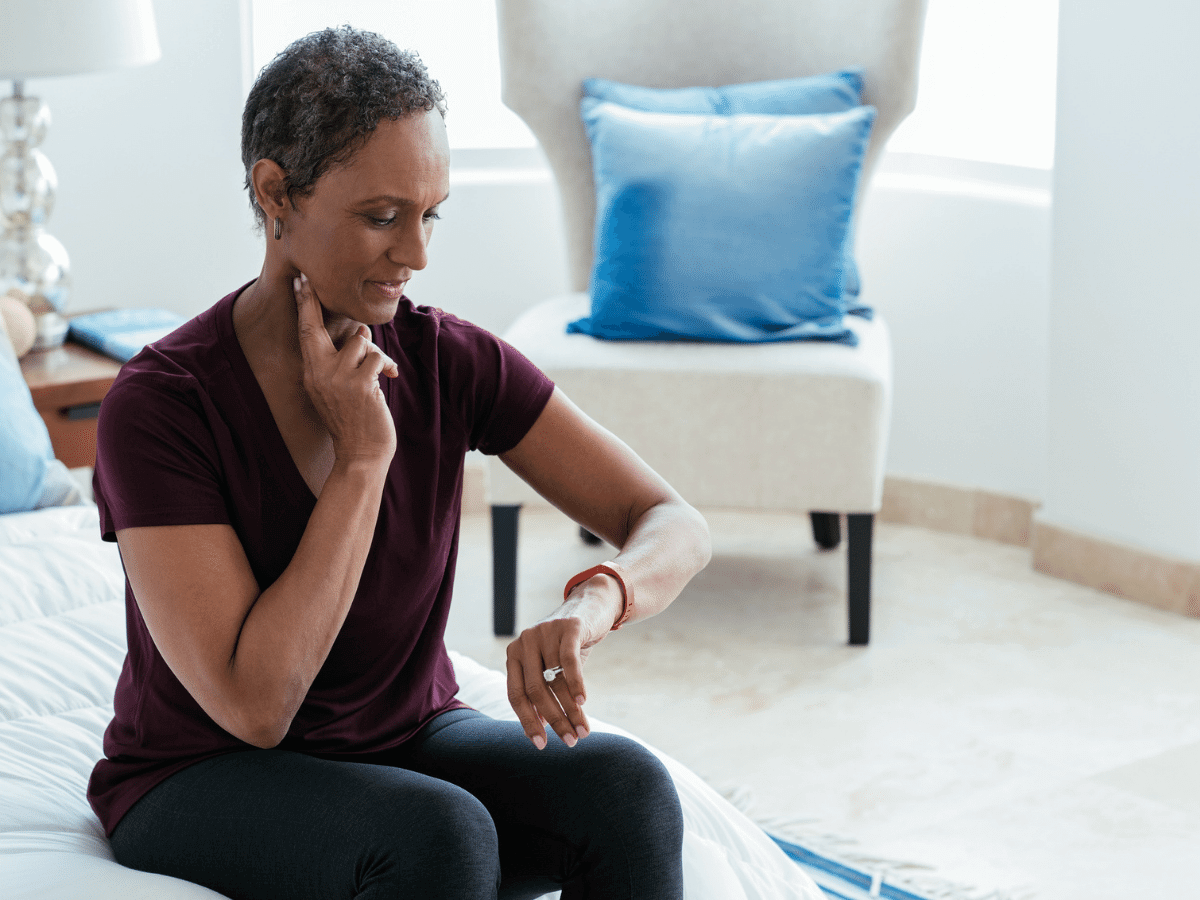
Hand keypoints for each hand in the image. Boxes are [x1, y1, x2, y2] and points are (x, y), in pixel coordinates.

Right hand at [294, 273, 398, 465]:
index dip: (304, 305)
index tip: (301, 281)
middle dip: (313, 301)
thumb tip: (360, 333)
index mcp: (311, 374)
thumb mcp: (338, 390)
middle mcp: (318, 374)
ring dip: (373, 351)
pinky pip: (376, 357)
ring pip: (359, 340)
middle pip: (315, 326)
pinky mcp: (360, 385)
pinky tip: (389, 379)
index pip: (305, 333)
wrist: (361, 454)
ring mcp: (337, 379)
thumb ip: (340, 363)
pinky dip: (386, 366)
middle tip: (310, 281)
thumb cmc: (355, 420)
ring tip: (378, 372)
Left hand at [505, 573, 622, 749]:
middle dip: (554, 720)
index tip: (541, 744)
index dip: (527, 721)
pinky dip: (576, 684)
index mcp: (514, 654)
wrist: (591, 607)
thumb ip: (544, 692)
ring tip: (583, 730)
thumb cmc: (568, 645)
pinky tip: (583, 702)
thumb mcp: (553, 668)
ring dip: (571, 710)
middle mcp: (524, 642)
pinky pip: (569, 661)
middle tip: (570, 741)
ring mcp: (544, 632)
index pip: (516, 694)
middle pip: (535, 690)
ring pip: (555, 680)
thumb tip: (542, 726)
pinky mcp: (568, 627)